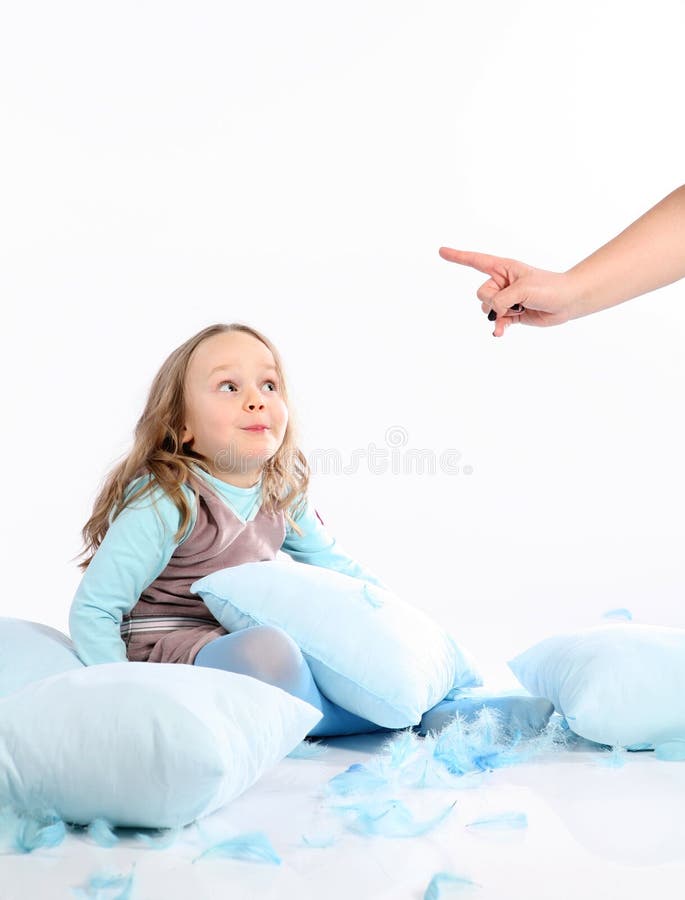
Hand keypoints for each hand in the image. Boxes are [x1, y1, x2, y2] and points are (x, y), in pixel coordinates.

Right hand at [439, 247, 577, 336]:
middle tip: (512, 301)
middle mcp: (502, 282)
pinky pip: (496, 321)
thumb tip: (493, 313)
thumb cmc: (549, 287)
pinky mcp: (512, 313)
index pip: (475, 261)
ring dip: (498, 314)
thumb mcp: (523, 289)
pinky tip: (500, 333)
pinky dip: (498, 326)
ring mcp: (506, 298)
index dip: (457, 257)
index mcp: (503, 268)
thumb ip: (502, 300)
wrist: (567, 301)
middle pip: (481, 294)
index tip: (441, 252)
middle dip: (492, 301)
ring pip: (487, 309)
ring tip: (517, 311)